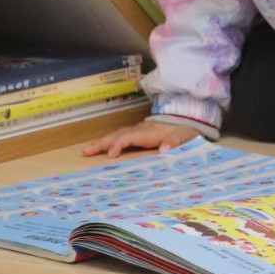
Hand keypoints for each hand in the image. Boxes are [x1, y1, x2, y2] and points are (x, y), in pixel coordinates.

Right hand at [82, 121, 197, 157]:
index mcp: (150, 132)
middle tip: (86, 152)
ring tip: (87, 150)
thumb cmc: (186, 130)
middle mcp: (141, 129)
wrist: (188, 119)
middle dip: (102, 143)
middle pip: (118, 135)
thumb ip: (175, 142)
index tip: (110, 154)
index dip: (119, 144)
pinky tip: (100, 147)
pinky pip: (120, 136)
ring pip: (117, 134)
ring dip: (102, 142)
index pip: (130, 137)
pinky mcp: (138, 132)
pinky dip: (109, 141)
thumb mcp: (185, 136)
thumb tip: (164, 150)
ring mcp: (138, 130)